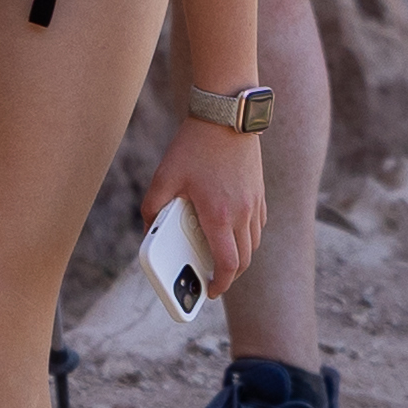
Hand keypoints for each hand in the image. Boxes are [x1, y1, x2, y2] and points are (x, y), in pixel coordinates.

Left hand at [147, 110, 266, 290]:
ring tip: (221, 257)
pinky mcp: (259, 192)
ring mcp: (255, 203)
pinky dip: (248, 236)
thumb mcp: (164, 177)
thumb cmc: (194, 146)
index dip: (220, 284)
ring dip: (240, 256)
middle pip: (244, 260)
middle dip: (229, 275)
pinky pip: (258, 225)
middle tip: (212, 278)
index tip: (209, 292)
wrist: (226, 116)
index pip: (228, 264)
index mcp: (219, 215)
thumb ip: (152, 207)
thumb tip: (148, 230)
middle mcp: (242, 213)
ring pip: (254, 243)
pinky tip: (232, 230)